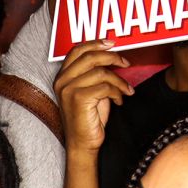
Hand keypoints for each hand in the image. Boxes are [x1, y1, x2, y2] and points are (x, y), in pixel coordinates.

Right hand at [54, 39, 133, 153]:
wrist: (82, 143)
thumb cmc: (88, 118)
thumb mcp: (89, 90)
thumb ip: (93, 73)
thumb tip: (111, 56)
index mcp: (62, 77)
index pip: (77, 50)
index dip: (96, 43)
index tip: (112, 44)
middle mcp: (62, 81)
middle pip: (90, 57)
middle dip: (112, 57)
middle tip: (126, 64)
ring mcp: (68, 90)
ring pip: (101, 72)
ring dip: (119, 81)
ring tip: (125, 90)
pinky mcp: (79, 99)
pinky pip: (105, 86)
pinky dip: (117, 92)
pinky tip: (119, 100)